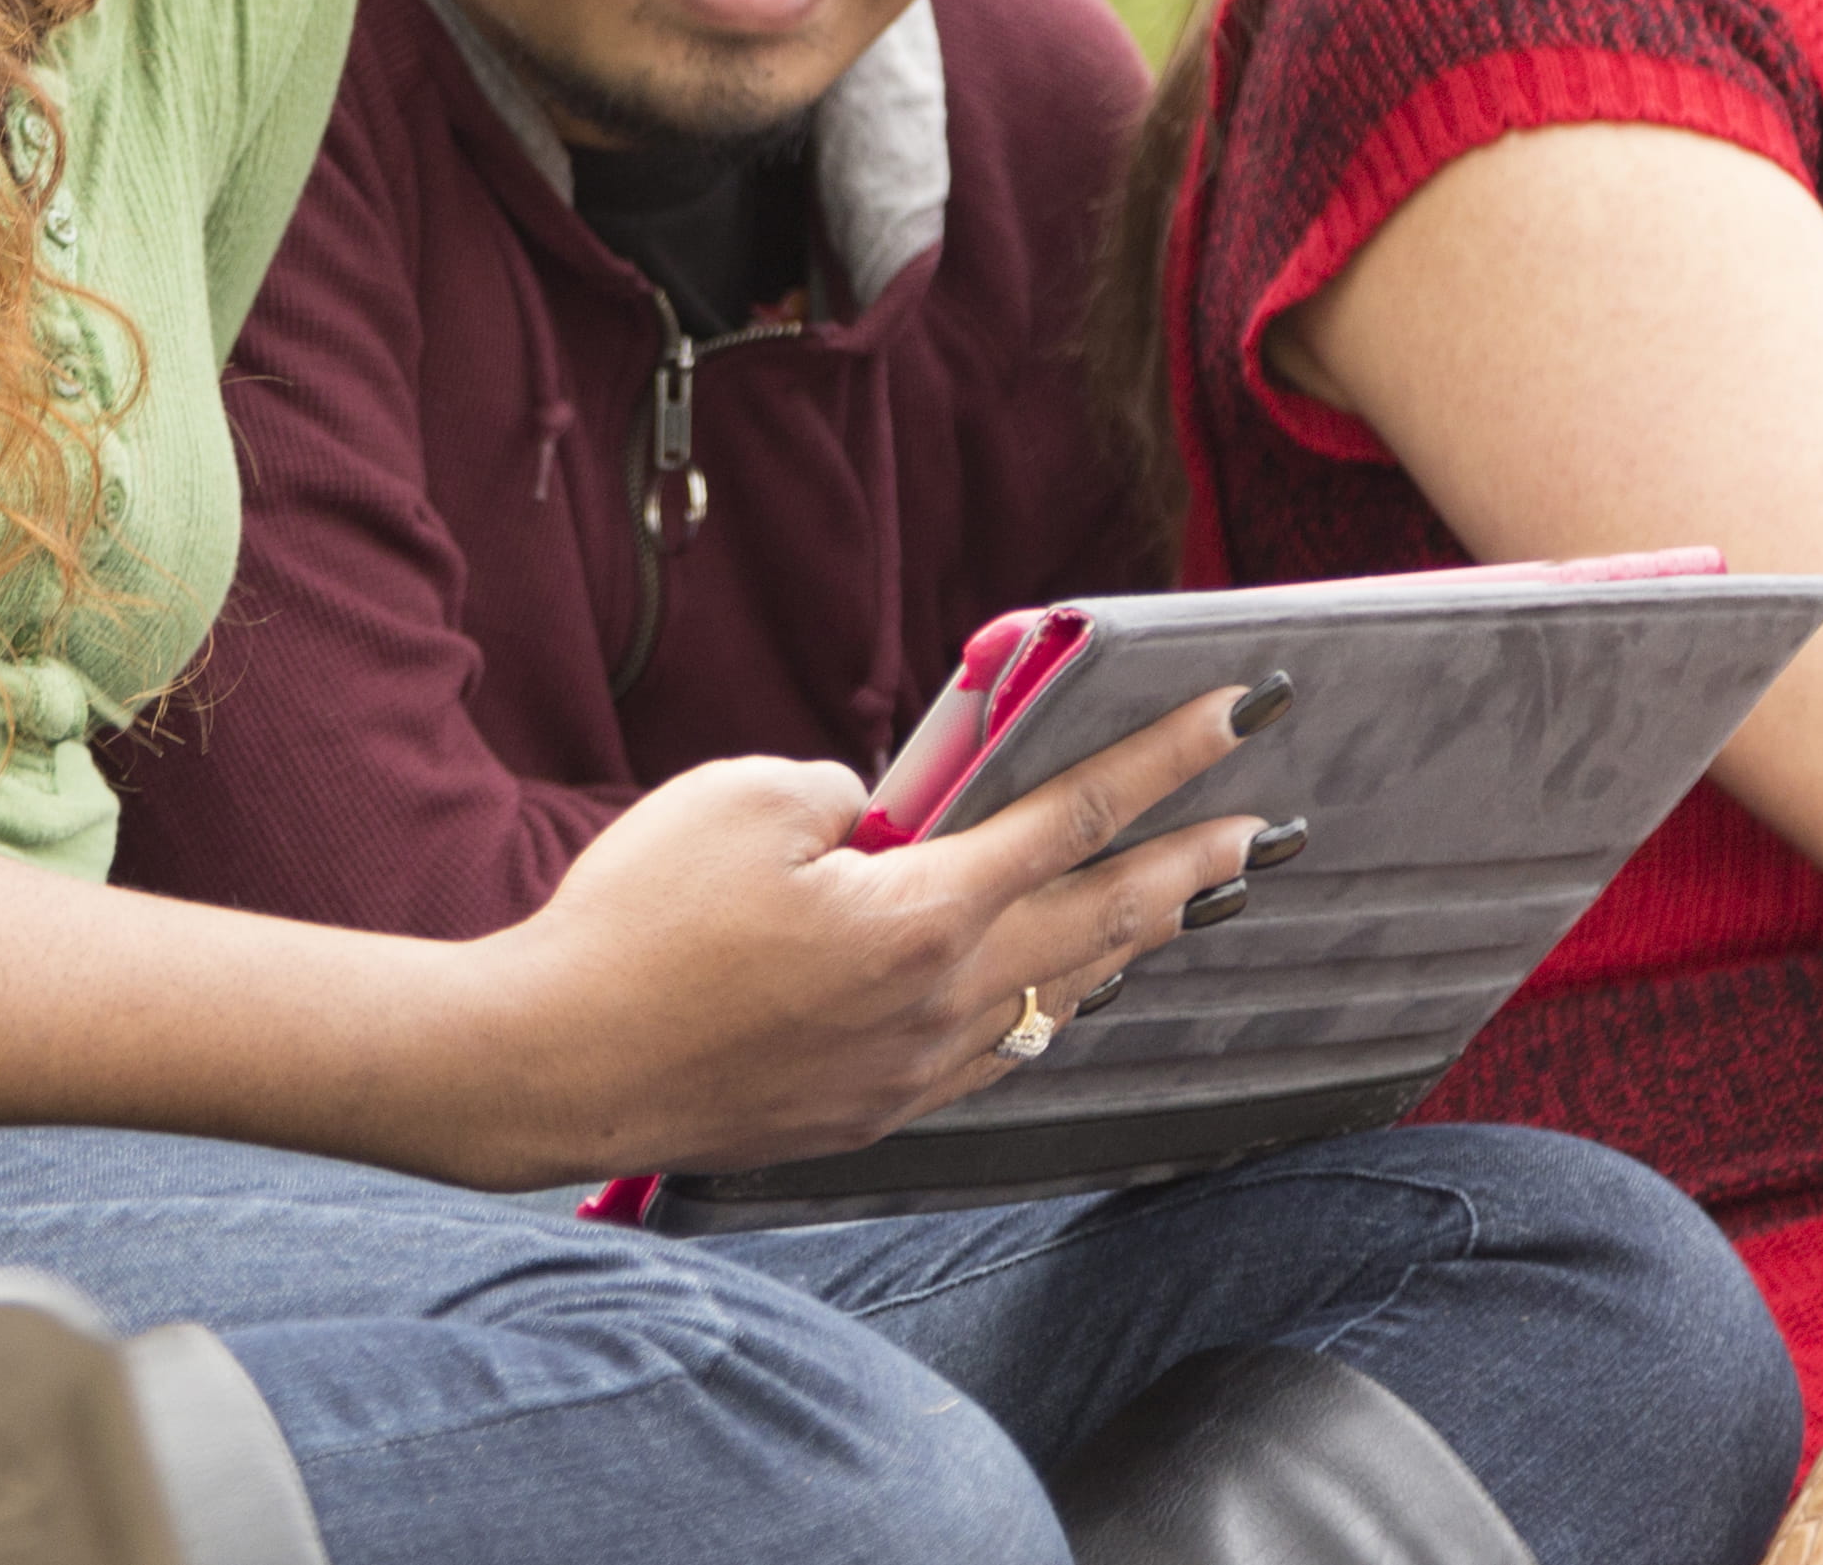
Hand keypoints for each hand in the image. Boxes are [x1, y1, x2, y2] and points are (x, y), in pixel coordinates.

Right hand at [456, 682, 1270, 1186]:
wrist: (557, 1062)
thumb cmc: (635, 922)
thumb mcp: (740, 798)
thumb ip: (844, 793)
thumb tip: (884, 821)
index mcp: (921, 913)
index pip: (1073, 815)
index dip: (1165, 757)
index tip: (1240, 714)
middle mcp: (941, 1001)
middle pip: (1100, 920)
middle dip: (1190, 866)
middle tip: (1265, 832)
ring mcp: (911, 1068)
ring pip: (1060, 998)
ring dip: (1130, 945)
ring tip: (1182, 908)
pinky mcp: (871, 1109)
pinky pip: (997, 1055)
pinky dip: (1049, 1011)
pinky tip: (1059, 999)